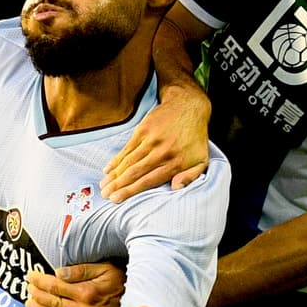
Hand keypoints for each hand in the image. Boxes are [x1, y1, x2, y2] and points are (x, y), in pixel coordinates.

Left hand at [26, 262, 124, 306]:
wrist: (142, 305)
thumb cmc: (123, 281)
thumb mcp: (105, 268)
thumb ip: (80, 271)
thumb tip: (57, 272)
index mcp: (87, 292)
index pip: (55, 286)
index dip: (39, 281)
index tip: (30, 275)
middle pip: (54, 302)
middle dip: (37, 294)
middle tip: (27, 288)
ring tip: (29, 303)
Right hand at [101, 83, 208, 201]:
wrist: (188, 107)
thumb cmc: (195, 138)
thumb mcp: (202, 160)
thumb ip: (191, 177)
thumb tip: (175, 188)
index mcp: (175, 163)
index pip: (148, 181)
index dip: (130, 191)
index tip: (116, 199)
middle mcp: (161, 153)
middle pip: (134, 173)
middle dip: (118, 186)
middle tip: (105, 195)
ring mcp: (151, 141)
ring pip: (128, 161)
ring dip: (114, 175)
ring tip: (103, 185)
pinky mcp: (143, 130)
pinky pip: (127, 148)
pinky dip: (116, 160)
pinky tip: (108, 169)